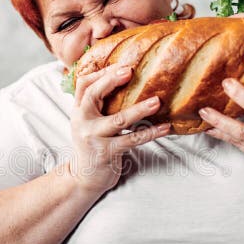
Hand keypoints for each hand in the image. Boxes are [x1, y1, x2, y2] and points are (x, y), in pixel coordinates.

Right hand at [70, 64, 170, 192]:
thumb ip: (98, 104)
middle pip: (94, 95)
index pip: (84, 84)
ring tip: (157, 101)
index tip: (122, 65)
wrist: (84, 178)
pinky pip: (131, 140)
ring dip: (139, 109)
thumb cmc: (94, 145)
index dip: (102, 72)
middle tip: (131, 71)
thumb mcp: (89, 122)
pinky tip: (164, 128)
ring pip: (118, 119)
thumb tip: (120, 77)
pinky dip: (150, 133)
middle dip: (112, 80)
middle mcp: (82, 122)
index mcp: (79, 111)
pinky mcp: (106, 153)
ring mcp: (93, 138)